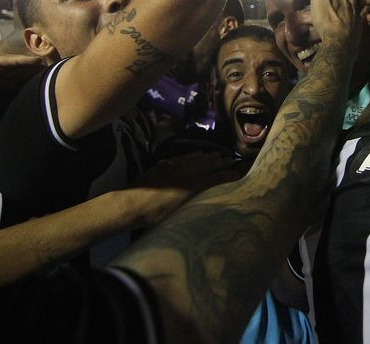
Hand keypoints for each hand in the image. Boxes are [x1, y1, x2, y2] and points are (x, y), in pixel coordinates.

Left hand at [0, 54, 43, 151]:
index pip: (0, 63)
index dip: (18, 60)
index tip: (36, 61)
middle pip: (13, 66)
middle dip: (31, 64)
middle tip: (50, 66)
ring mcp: (2, 88)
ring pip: (20, 74)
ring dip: (35, 72)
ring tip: (53, 73)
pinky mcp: (9, 96)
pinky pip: (23, 85)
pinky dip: (35, 83)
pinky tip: (47, 84)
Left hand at [130, 151, 244, 226]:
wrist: (130, 204)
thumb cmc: (156, 216)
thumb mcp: (180, 214)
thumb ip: (195, 205)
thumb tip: (207, 203)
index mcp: (194, 185)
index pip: (216, 178)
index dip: (228, 176)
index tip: (238, 173)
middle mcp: (187, 172)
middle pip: (208, 164)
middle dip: (221, 162)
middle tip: (231, 160)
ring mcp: (175, 166)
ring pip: (196, 158)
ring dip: (208, 156)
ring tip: (218, 155)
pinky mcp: (164, 165)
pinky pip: (184, 156)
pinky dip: (193, 155)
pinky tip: (196, 154)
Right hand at [309, 0, 360, 47]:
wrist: (339, 43)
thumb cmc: (326, 21)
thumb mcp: (318, 1)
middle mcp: (350, 6)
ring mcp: (356, 18)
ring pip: (359, 6)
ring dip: (360, 0)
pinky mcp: (358, 29)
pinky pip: (363, 19)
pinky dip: (365, 15)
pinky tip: (366, 15)